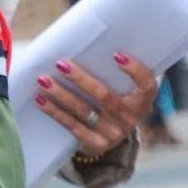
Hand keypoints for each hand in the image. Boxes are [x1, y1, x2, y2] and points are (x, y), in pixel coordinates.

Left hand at [36, 52, 157, 156]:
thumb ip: (114, 72)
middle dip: (80, 78)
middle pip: (104, 96)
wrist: (112, 135)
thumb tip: (86, 43)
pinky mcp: (96, 144)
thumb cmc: (117, 98)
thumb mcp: (124, 88)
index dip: (135, 70)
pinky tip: (40, 99)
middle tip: (61, 64)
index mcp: (143, 100)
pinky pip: (72, 125)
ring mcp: (113, 133)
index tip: (116, 55)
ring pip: (83, 110)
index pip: (147, 85)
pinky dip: (54, 111)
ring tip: (44, 80)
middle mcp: (130, 118)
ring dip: (61, 94)